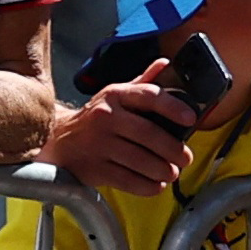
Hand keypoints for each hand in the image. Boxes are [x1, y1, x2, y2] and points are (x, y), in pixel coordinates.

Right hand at [47, 84, 194, 197]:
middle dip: (173, 149)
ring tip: (172, 173)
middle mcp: (105, 117)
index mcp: (115, 95)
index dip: (173, 108)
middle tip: (185, 158)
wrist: (58, 139)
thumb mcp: (116, 95)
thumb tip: (165, 63)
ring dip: (163, 170)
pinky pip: (127, 180)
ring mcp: (98, 144)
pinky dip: (147, 186)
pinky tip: (156, 185)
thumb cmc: (96, 118)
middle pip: (148, 134)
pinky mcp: (94, 168)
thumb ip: (143, 83)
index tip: (191, 120)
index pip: (149, 96)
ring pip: (140, 160)